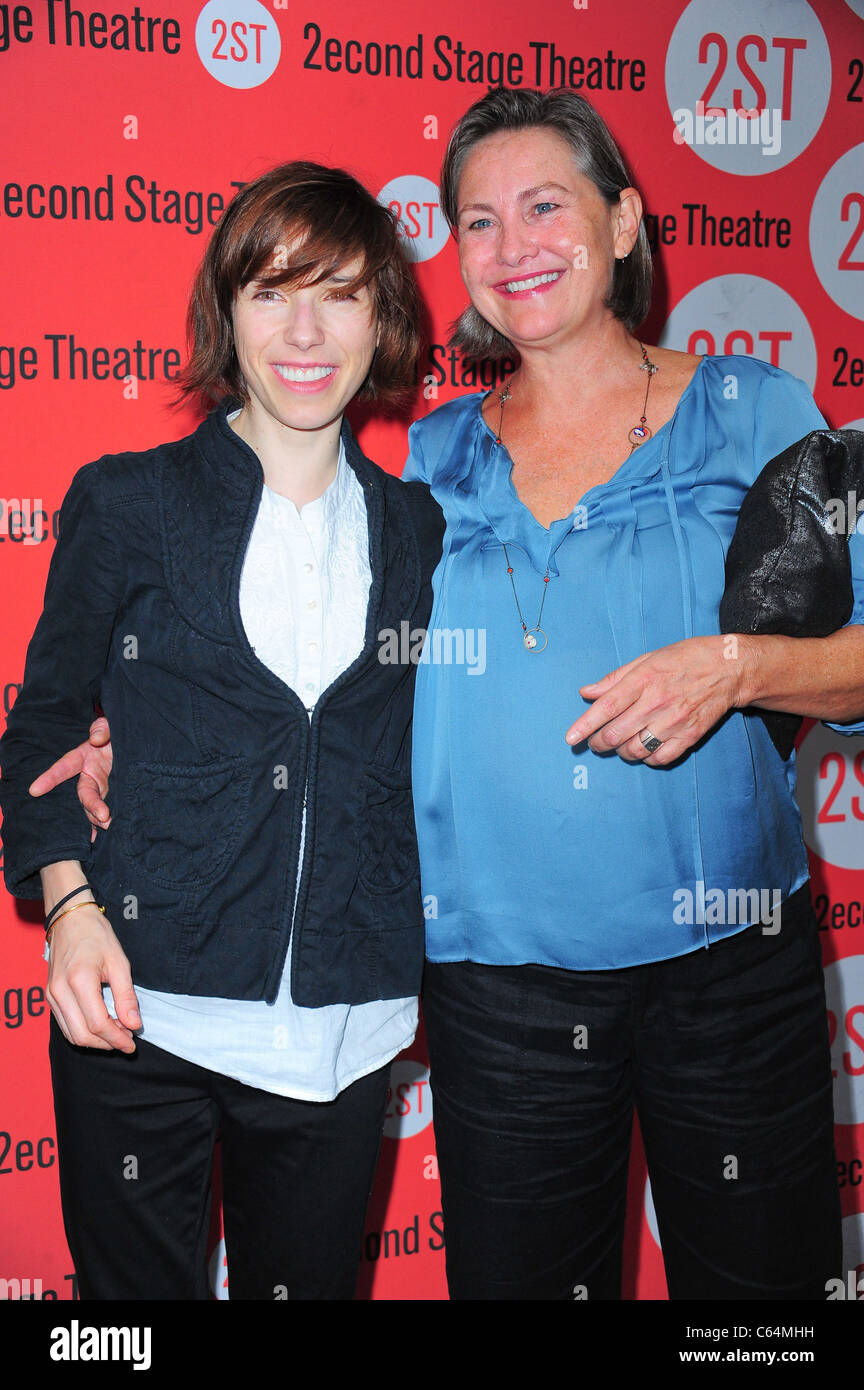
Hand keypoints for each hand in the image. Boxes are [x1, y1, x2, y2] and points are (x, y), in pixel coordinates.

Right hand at [29, 715, 112, 841]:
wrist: (143, 743)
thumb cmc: (121, 733)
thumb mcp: (112, 726)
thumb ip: (103, 728)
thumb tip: (96, 738)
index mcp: (84, 757)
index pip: (64, 767)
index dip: (49, 778)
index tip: (34, 790)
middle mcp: (90, 777)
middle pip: (85, 794)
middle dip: (91, 806)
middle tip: (103, 815)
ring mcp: (103, 790)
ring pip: (95, 808)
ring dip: (100, 818)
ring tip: (112, 825)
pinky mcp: (115, 799)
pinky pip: (106, 814)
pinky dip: (105, 825)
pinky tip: (110, 835)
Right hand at [46, 904, 139, 1051]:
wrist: (70, 919)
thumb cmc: (96, 936)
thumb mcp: (119, 962)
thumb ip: (126, 996)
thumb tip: (134, 1024)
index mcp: (79, 981)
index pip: (98, 1024)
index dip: (117, 1038)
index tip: (132, 1043)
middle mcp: (60, 991)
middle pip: (82, 1035)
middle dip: (107, 1043)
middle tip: (126, 1039)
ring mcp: (51, 995)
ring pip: (72, 1034)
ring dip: (95, 1040)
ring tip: (116, 1033)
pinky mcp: (49, 996)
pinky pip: (65, 1025)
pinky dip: (83, 1031)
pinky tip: (100, 1025)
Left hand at [565, 636, 745, 765]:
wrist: (729, 668)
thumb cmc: (685, 659)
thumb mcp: (648, 659)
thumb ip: (615, 678)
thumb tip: (586, 692)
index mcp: (644, 679)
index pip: (607, 706)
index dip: (585, 725)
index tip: (570, 738)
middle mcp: (657, 702)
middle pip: (616, 734)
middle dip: (598, 742)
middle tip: (595, 742)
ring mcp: (675, 721)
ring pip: (635, 750)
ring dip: (621, 752)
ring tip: (620, 745)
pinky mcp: (690, 735)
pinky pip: (660, 758)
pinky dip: (646, 759)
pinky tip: (644, 749)